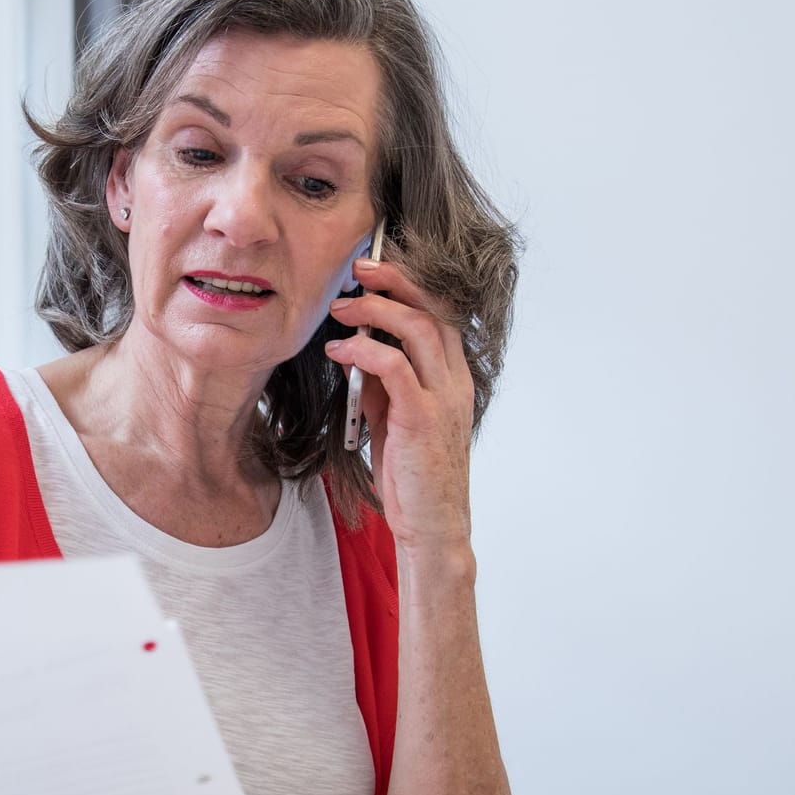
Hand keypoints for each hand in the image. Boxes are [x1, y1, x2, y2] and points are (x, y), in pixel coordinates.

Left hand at [325, 258, 474, 555]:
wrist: (432, 525)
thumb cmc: (414, 476)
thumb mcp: (396, 419)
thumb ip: (385, 385)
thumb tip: (360, 352)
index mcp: (453, 378)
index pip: (440, 313)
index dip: (410, 285)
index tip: (375, 271)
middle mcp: (455, 381)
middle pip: (433, 309)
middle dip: (395, 281)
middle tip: (359, 268)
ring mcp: (443, 398)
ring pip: (418, 329)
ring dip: (375, 310)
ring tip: (341, 307)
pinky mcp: (424, 418)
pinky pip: (395, 368)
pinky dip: (364, 351)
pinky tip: (340, 350)